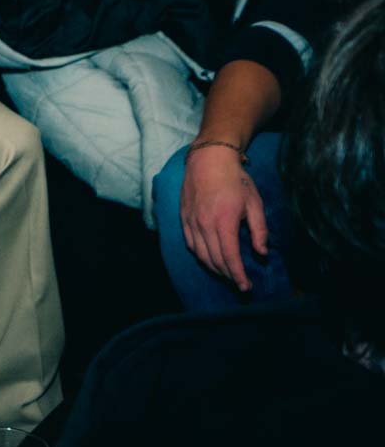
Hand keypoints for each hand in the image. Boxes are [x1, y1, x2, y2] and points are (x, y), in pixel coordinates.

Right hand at [180, 144, 267, 291]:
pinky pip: (191, 244)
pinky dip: (201, 256)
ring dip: (214, 268)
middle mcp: (205, 225)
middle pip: (215, 260)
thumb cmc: (235, 180)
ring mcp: (191, 222)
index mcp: (224, 222)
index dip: (239, 276)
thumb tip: (262, 252)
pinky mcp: (184, 218)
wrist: (208, 160)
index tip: (246, 287)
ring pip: (201, 255)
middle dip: (228, 276)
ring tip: (227, 274)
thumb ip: (259, 230)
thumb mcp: (255, 203)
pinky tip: (210, 259)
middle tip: (240, 284)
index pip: (230, 258)